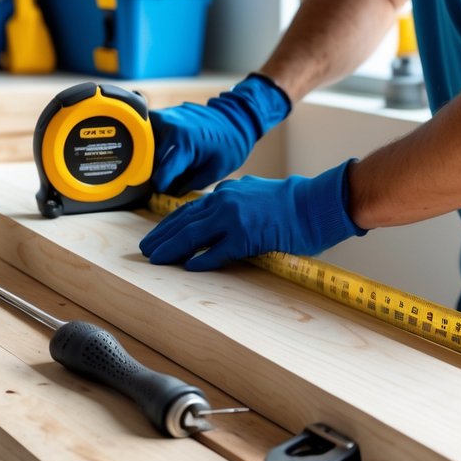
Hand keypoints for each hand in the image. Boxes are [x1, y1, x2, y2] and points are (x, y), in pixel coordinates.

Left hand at [139, 160, 365, 269]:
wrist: (314, 203)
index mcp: (227, 192)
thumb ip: (233, 206)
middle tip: (145, 249)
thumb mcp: (254, 196)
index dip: (170, 224)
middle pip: (184, 221)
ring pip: (193, 235)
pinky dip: (202, 260)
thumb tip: (215, 224)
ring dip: (173, 248)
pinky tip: (189, 268)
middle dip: (162, 236)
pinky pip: (218, 251)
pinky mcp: (246, 235)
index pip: (189, 209)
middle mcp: (225, 201)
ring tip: (157, 259)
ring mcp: (234, 218)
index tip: (156, 235)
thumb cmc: (290, 203)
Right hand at [149, 73, 290, 194]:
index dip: (159, 188)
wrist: (236, 117)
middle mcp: (169, 128)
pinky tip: (164, 148)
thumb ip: (187, 185)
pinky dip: (152, 142)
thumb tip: (165, 194)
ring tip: (161, 162)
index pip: (159, 175)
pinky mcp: (164, 113)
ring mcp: (165, 116)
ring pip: (142, 142)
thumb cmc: (230, 146)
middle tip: (165, 178)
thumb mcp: (213, 172)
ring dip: (147, 154)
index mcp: (184, 145)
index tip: (162, 192)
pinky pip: (149, 131)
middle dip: (151, 172)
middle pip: (146, 159)